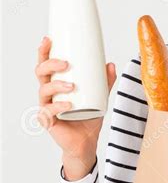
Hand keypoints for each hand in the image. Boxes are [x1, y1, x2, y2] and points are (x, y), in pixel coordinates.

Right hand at [35, 36, 115, 167]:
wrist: (87, 142)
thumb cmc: (89, 117)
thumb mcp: (100, 97)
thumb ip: (106, 82)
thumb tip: (111, 64)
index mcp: (56, 83)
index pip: (46, 63)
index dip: (44, 51)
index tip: (49, 39)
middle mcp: (48, 93)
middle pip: (41, 72)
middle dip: (50, 64)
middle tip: (66, 63)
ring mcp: (46, 106)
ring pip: (44, 90)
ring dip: (56, 85)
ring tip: (72, 86)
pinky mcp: (48, 121)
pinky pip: (49, 111)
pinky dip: (58, 106)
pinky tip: (68, 104)